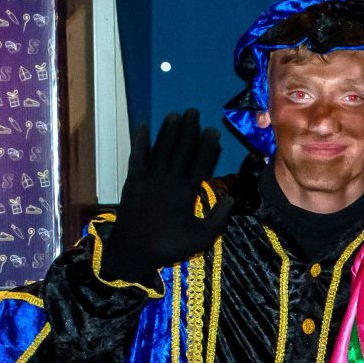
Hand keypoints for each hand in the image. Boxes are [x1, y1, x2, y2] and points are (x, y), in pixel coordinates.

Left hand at [98, 110, 235, 286]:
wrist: (133, 250)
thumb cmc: (169, 246)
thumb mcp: (201, 239)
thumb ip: (218, 219)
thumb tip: (230, 199)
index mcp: (186, 193)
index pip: (200, 163)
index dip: (207, 146)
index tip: (212, 130)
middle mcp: (168, 180)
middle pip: (181, 150)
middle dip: (188, 130)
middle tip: (193, 112)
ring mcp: (149, 178)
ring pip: (161, 149)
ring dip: (168, 131)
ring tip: (175, 114)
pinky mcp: (133, 180)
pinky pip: (137, 156)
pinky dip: (140, 141)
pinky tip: (144, 127)